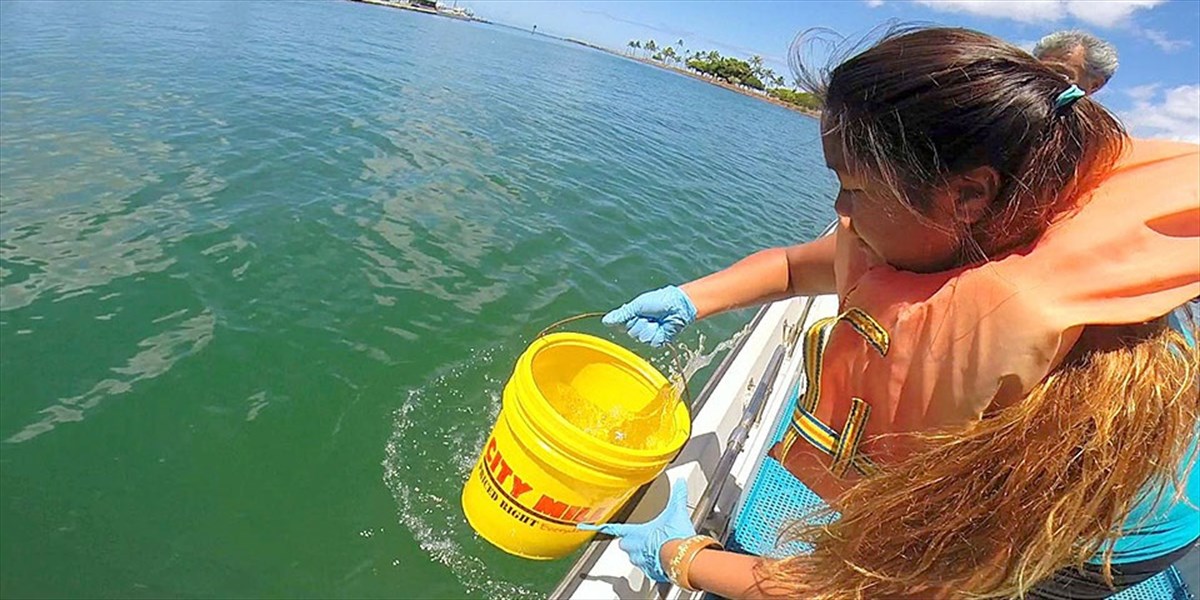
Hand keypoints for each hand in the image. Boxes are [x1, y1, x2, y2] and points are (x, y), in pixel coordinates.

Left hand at [577, 478, 695, 582]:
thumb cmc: (676, 537)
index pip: (614, 529)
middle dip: (629, 540)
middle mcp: (635, 548)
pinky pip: (648, 568)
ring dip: (641, 553)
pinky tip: (663, 558)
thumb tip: (679, 482)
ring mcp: (642, 562)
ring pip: (635, 557)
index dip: (600, 527)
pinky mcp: (652, 572)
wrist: (685, 559)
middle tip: (641, 535)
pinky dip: (653, 564)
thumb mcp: (676, 511)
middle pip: (624, 544)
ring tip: (655, 547)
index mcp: (636, 533)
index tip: (585, 527)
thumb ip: (677, 496)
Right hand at [602, 286, 696, 346]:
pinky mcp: (659, 341)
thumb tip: (605, 321)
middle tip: (648, 315)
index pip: (621, 325)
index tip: (635, 312)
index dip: (628, 320)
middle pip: (631, 332)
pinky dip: (657, 334)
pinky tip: (662, 326)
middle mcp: (639, 327)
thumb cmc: (659, 301)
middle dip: (639, 323)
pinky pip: (652, 342)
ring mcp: (649, 334)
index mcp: (633, 318)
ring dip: (649, 328)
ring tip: (657, 320)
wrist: (677, 306)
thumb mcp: (637, 305)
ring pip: (641, 338)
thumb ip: (622, 314)